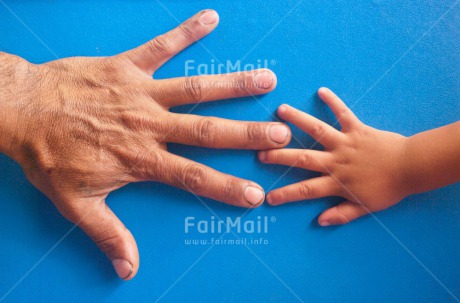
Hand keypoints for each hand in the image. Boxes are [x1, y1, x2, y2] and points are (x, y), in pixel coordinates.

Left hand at [1, 10, 290, 278]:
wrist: (21, 111)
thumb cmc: (49, 157)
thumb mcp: (76, 204)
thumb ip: (108, 234)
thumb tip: (129, 271)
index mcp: (140, 158)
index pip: (193, 177)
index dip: (226, 187)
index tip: (256, 194)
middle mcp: (148, 124)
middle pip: (205, 131)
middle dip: (245, 134)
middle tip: (280, 133)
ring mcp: (140, 92)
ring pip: (194, 88)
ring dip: (231, 85)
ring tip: (265, 80)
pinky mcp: (127, 66)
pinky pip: (161, 46)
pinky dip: (186, 32)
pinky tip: (211, 19)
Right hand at [258, 88, 407, 225]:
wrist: (410, 168)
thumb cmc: (387, 188)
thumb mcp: (365, 207)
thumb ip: (341, 214)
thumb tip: (319, 220)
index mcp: (337, 182)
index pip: (306, 190)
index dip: (286, 194)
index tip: (268, 197)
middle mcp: (336, 161)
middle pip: (303, 158)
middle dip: (280, 156)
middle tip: (260, 152)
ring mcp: (345, 143)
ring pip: (317, 130)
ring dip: (298, 120)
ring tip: (280, 110)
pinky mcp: (357, 129)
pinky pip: (343, 113)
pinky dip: (333, 101)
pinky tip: (321, 90)